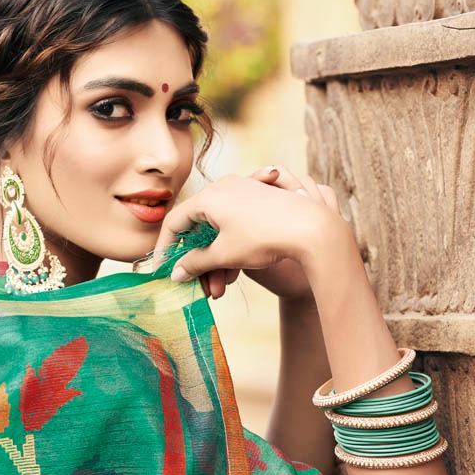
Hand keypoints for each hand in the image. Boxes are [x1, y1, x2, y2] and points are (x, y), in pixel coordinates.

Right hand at [152, 164, 344, 301]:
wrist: (312, 228)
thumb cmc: (264, 237)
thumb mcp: (224, 255)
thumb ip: (195, 264)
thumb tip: (176, 273)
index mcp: (209, 196)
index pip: (175, 222)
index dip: (165, 248)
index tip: (162, 269)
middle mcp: (224, 187)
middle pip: (198, 228)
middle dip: (197, 262)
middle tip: (197, 285)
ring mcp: (244, 191)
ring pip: (219, 229)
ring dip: (216, 260)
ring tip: (222, 287)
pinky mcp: (260, 200)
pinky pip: (236, 224)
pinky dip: (232, 247)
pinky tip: (236, 270)